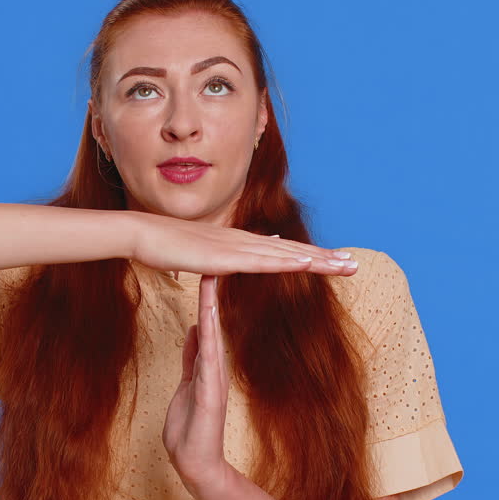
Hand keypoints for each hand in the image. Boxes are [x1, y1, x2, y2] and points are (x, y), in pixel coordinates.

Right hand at [129, 212, 358, 277]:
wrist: (143, 234)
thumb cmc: (166, 246)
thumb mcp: (201, 255)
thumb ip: (223, 258)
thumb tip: (240, 257)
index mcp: (239, 244)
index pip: (282, 252)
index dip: (310, 257)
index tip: (335, 262)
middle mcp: (244, 242)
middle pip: (292, 251)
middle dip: (324, 258)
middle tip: (354, 264)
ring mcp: (236, 248)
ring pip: (284, 255)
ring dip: (316, 260)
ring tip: (344, 265)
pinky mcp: (224, 257)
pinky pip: (261, 261)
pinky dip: (286, 261)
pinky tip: (307, 263)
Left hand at [163, 274, 231, 490]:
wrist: (195, 462)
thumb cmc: (190, 427)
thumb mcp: (185, 382)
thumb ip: (191, 356)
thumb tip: (195, 329)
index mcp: (206, 361)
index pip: (206, 320)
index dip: (207, 293)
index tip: (209, 265)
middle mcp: (214, 364)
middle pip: (213, 320)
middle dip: (215, 290)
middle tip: (221, 258)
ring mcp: (213, 377)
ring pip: (212, 333)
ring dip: (211, 305)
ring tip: (212, 276)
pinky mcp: (210, 390)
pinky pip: (208, 357)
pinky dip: (208, 335)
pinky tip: (207, 316)